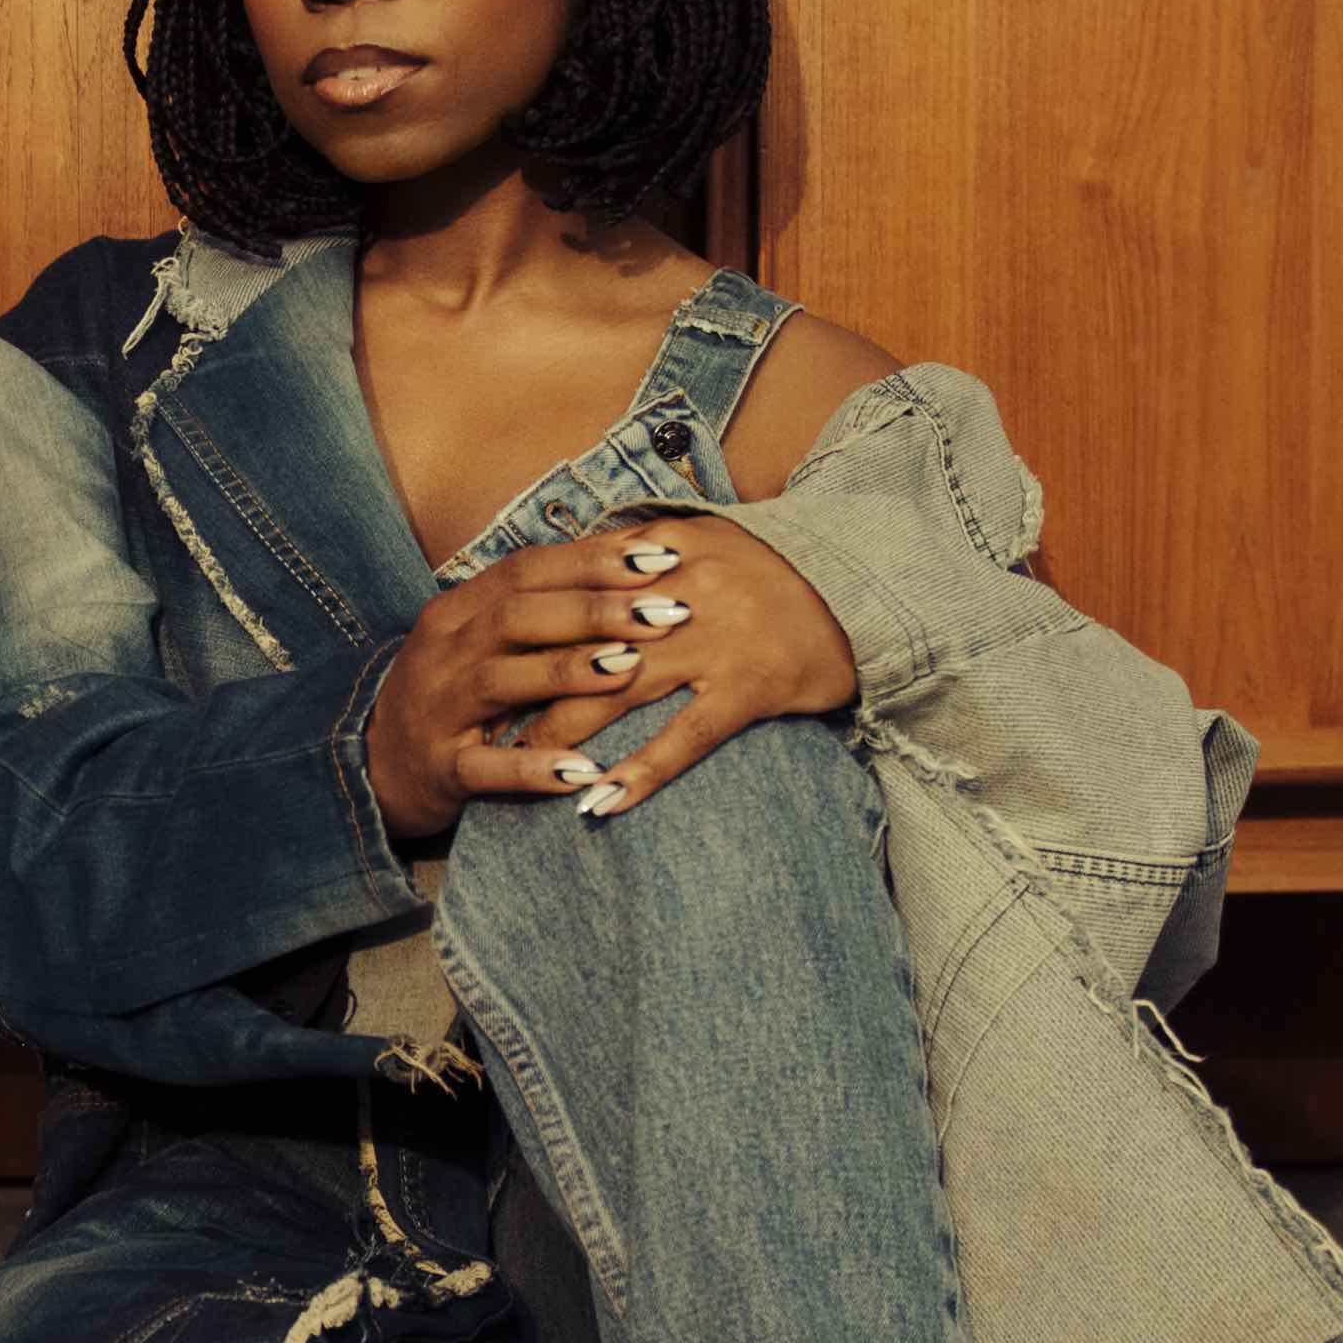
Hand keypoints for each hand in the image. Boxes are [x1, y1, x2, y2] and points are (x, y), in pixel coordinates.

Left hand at [362, 513, 858, 839]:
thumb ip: (645, 547)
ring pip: (617, 691)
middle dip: (525, 685)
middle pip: (581, 644)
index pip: (576, 591)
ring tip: (515, 765)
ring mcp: (714, 644)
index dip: (525, 625)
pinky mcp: (748, 690)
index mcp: (666, 554)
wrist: (865, 591)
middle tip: (476, 719)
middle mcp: (681, 595)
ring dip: (562, 732)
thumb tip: (579, 554)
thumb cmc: (780, 572)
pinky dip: (640, 773)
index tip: (481, 656)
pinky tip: (599, 803)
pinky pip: (684, 739)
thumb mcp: (711, 539)